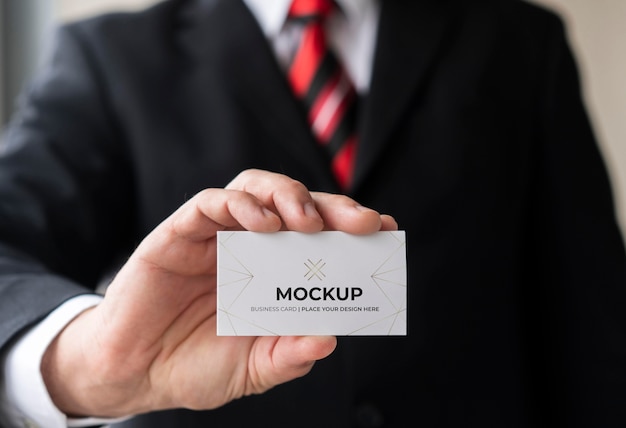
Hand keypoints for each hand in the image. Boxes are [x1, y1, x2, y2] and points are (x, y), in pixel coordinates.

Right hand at [41, 169, 397, 417]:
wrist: (135, 373)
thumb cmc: (196, 366)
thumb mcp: (253, 368)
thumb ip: (289, 354)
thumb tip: (330, 339)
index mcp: (273, 272)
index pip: (318, 237)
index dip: (350, 228)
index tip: (384, 229)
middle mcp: (249, 247)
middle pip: (296, 205)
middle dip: (333, 207)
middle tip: (362, 222)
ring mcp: (215, 236)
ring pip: (256, 188)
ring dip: (289, 196)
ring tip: (308, 222)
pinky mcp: (180, 232)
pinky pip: (211, 202)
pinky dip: (240, 204)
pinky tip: (262, 223)